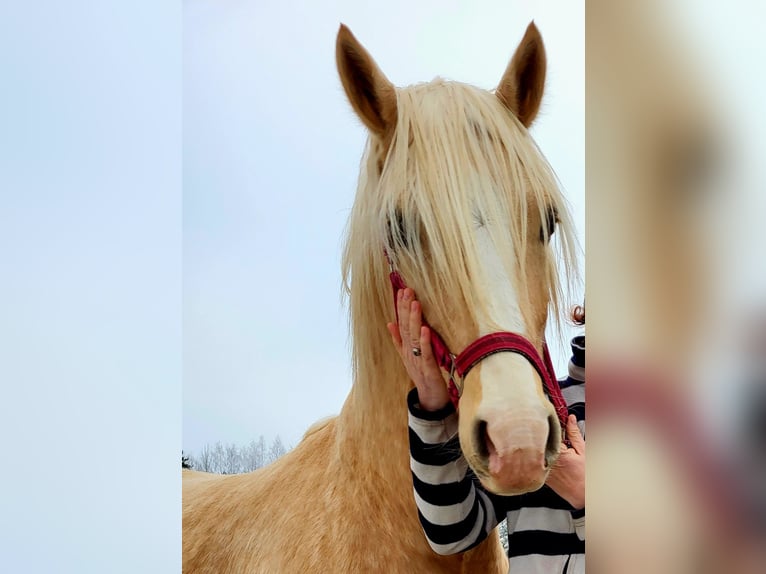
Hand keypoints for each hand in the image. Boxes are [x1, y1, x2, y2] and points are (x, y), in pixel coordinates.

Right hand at [387, 288, 449, 411]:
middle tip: (407, 290)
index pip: (401, 323)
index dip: (401, 308)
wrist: (429, 398)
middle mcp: (409, 352)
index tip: (401, 290)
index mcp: (406, 347)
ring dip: (414, 320)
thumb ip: (398, 340)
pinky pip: (425, 353)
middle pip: (406, 327)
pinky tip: (425, 329)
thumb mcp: (408, 355)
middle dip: (406, 309)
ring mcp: (417, 360)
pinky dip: (425, 341)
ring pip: (414, 337)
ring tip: (415, 303)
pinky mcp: (428, 369)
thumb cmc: (422, 375)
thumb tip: (389, 323)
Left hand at [545, 415, 584, 509]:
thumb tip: (570, 418)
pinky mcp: (541, 474)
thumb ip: (574, 433)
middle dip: (543, 430)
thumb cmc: (586, 476)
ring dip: (539, 441)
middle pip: (539, 439)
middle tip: (547, 422)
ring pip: (536, 448)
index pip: (548, 431)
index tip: (552, 414)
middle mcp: (548, 460)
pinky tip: (546, 451)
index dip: (550, 421)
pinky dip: (539, 453)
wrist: (583, 495)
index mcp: (558, 453)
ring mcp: (543, 468)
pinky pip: (536, 459)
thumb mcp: (584, 450)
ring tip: (546, 436)